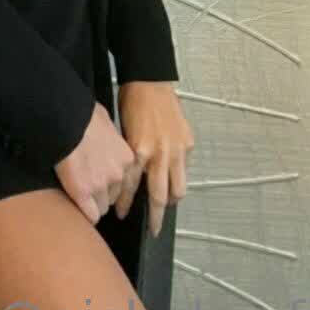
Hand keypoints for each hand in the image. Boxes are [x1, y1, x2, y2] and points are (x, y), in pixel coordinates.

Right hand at [54, 102, 135, 225]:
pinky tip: (77, 206)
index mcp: (127, 158)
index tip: (104, 183)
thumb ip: (110, 136)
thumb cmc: (82, 114)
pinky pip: (90, 215)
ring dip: (92, 202)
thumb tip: (105, 134)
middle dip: (102, 192)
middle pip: (114, 196)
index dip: (112, 183)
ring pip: (102, 207)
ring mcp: (101, 186)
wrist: (64, 119)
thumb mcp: (105, 120)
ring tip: (79, 193)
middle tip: (87, 184)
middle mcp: (118, 175)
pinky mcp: (82, 193)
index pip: (125, 182)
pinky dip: (84, 213)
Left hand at [112, 80, 194, 236]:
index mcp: (138, 149)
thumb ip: (128, 155)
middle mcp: (158, 153)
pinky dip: (178, 175)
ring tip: (166, 206)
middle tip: (153, 229)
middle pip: (159, 196)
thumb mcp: (121, 130)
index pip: (131, 186)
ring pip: (178, 188)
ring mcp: (176, 149)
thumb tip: (126, 176)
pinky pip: (184, 168)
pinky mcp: (187, 143)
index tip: (122, 214)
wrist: (150, 80)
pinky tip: (172, 177)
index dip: (126, 203)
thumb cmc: (131, 101)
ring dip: (172, 200)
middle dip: (156, 216)